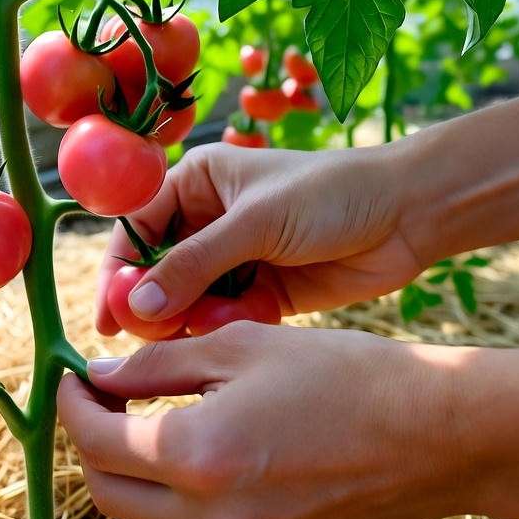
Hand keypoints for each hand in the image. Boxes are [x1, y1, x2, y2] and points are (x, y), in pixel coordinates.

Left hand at [57, 322, 480, 518]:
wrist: (443, 438)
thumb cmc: (348, 375)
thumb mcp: (242, 347)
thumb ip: (157, 365)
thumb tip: (101, 376)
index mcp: (198, 456)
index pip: (95, 442)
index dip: (72, 406)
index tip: (71, 377)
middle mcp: (212, 518)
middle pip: (108, 492)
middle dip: (92, 444)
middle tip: (103, 399)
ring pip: (150, 514)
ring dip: (136, 469)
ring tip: (154, 416)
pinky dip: (183, 490)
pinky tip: (209, 445)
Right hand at [95, 142, 425, 334]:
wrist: (408, 214)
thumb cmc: (331, 194)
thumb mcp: (256, 222)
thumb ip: (195, 264)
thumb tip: (137, 304)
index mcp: (198, 182)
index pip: (137, 226)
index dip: (119, 269)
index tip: (110, 313)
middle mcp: (208, 219)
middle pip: (157, 269)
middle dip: (151, 303)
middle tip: (146, 336)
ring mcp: (235, 258)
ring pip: (188, 299)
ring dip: (188, 319)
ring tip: (193, 335)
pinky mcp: (262, 292)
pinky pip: (224, 316)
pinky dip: (223, 327)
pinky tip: (236, 329)